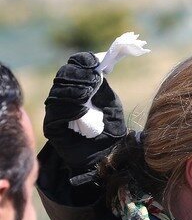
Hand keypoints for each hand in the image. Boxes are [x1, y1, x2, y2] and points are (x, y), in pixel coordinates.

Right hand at [43, 52, 126, 172]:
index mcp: (77, 88)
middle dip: (79, 76)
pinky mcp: (52, 127)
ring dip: (75, 91)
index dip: (82, 62)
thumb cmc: (110, 129)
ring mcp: (55, 112)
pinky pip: (56, 113)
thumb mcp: (111, 104)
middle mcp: (63, 97)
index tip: (95, 62)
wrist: (107, 156)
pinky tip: (81, 110)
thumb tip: (97, 66)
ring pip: (58, 93)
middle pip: (63, 77)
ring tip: (88, 93)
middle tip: (94, 80)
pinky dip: (69, 109)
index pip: (73, 67)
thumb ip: (102, 86)